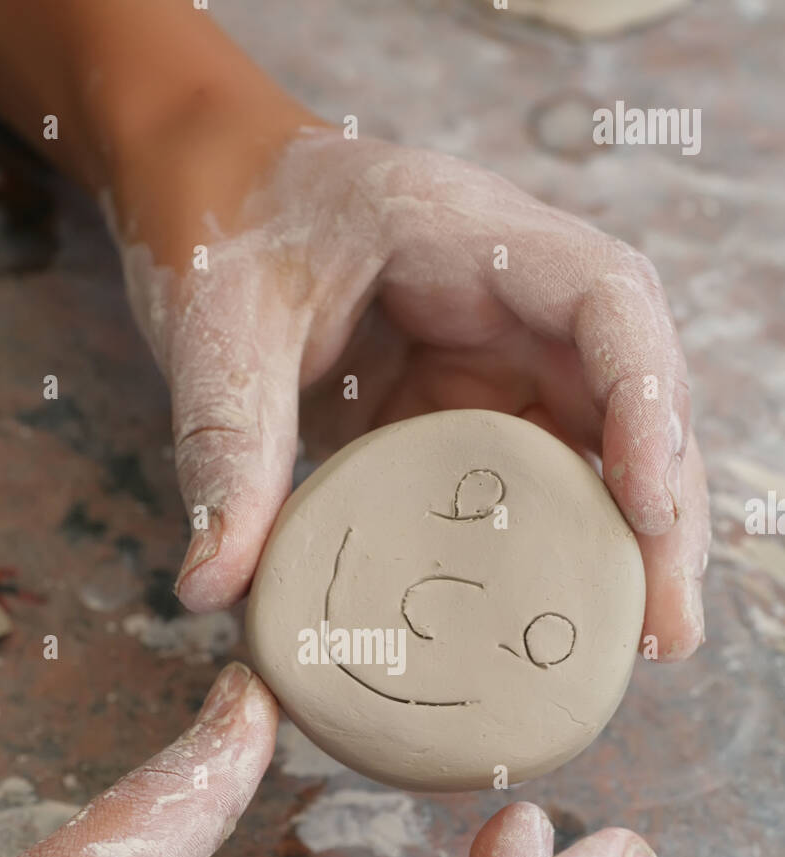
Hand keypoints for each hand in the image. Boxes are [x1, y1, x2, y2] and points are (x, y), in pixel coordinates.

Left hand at [111, 123, 707, 661]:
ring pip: (597, 443)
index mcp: (465, 235)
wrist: (210, 199)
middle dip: (660, 508)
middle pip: (629, 393)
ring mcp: (496, 354)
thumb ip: (222, 447)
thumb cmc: (223, 230)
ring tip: (641, 640)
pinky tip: (559, 612)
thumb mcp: (214, 327)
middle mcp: (509, 295)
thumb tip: (213, 586)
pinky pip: (534, 473)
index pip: (604, 299)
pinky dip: (556, 542)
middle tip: (663, 626)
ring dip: (627, 538)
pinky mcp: (468, 407)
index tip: (644, 504)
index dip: (644, 398)